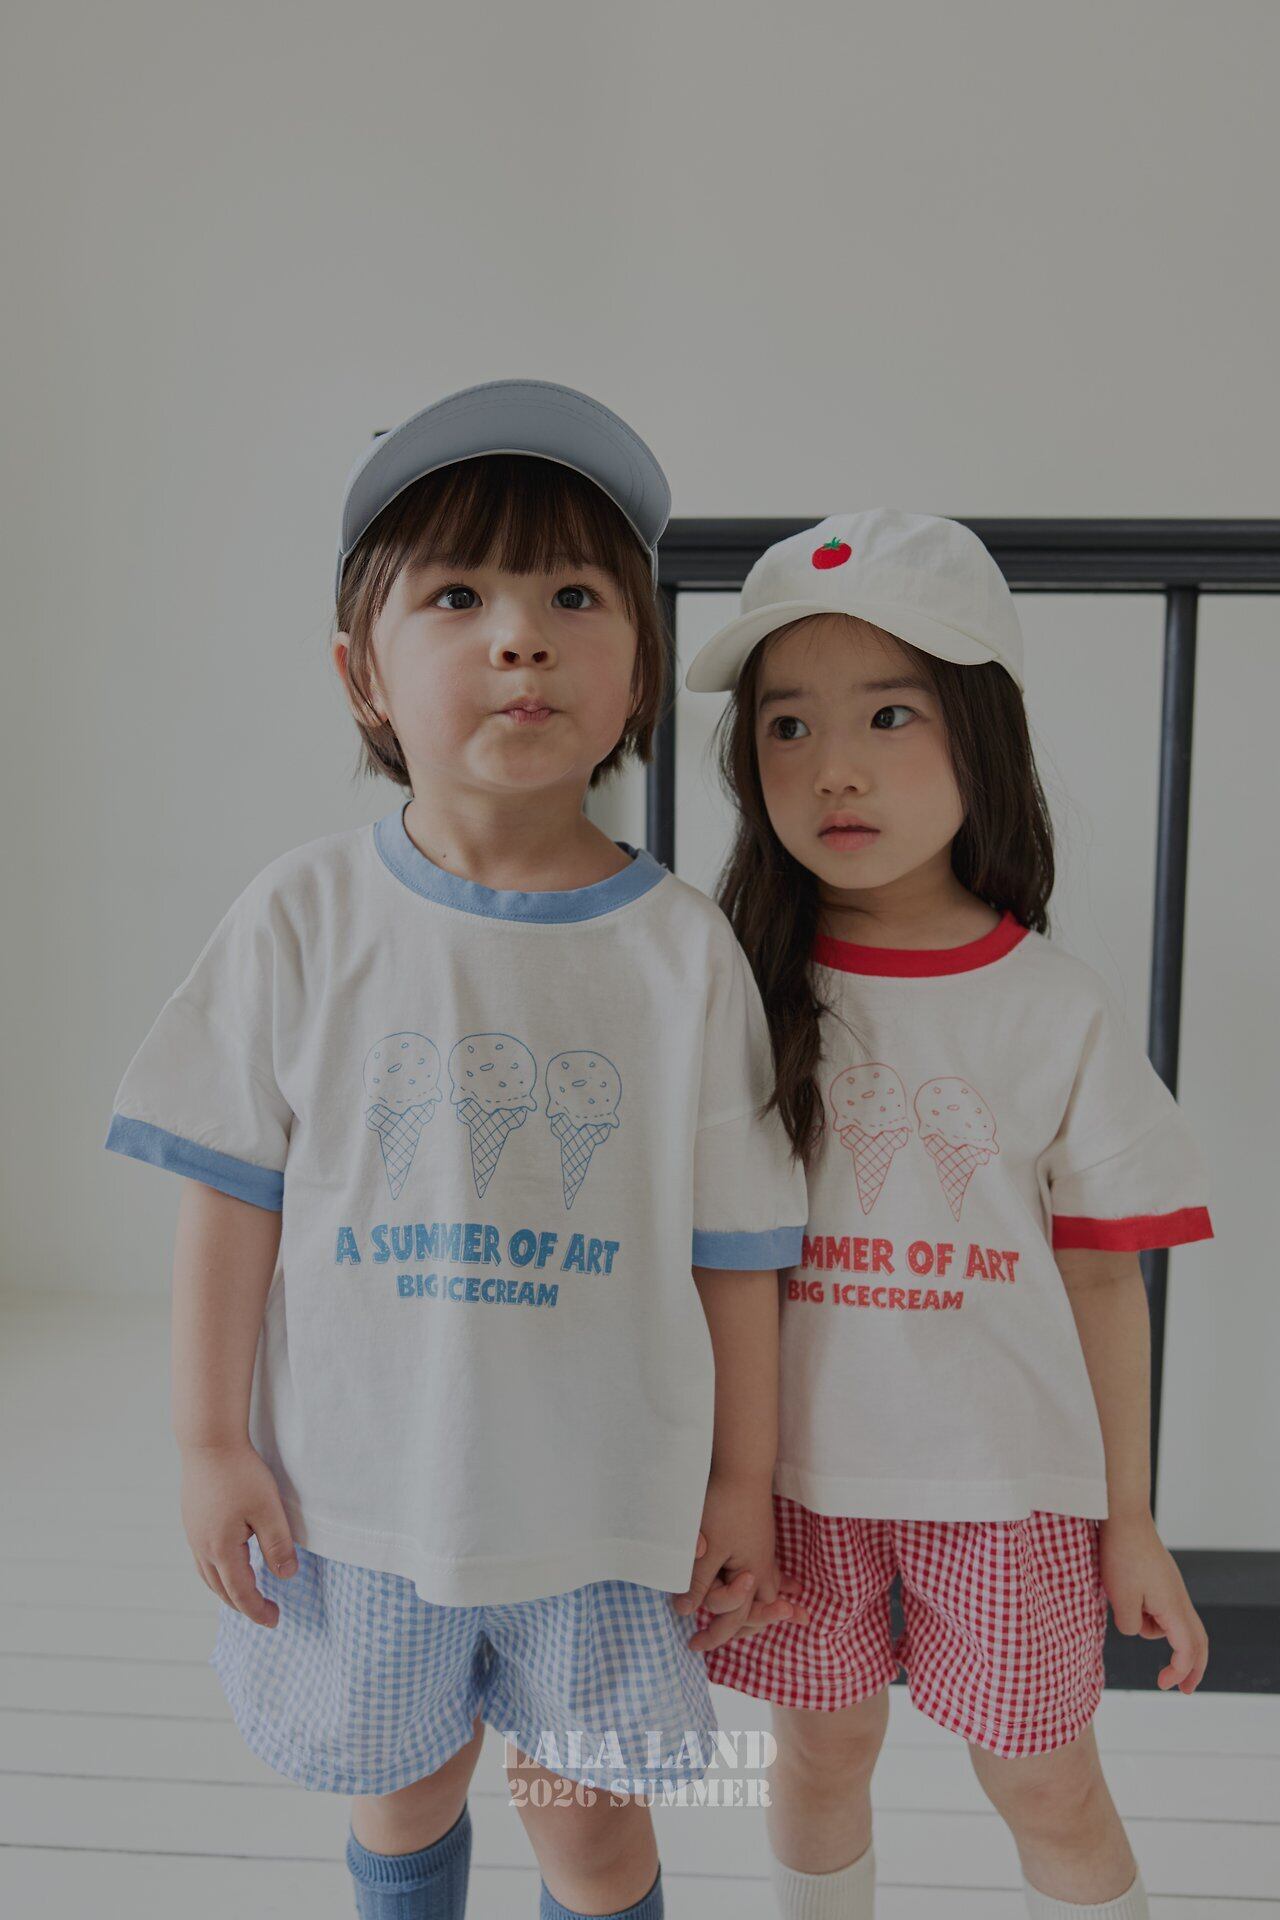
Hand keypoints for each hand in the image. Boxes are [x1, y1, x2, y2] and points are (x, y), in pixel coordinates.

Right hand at [179, 1439, 298, 1627]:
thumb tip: (286, 1577)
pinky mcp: (192, 1520)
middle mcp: (202, 1547)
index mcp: (221, 1549)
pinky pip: (203, 1558)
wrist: (208, 1442)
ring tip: (247, 1594)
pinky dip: (217, 1571)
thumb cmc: (240, 1473)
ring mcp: (193, 1534)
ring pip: (209, 1575)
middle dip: (244, 1605)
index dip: (258, 1610)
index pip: (241, 1592)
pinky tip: (228, 1563)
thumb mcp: (268, 1509)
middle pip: (221, 1589)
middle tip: (266, 1613)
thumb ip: (278, 1545)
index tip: (275, 1620)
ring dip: (228, 1590)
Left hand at [671, 1478, 805, 1651]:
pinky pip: (765, 1575)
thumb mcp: (708, 1548)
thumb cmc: (725, 1506)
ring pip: (761, 1595)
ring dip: (752, 1613)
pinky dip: (759, 1590)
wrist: (743, 1467)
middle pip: (754, 1612)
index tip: (691, 1644)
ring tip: (738, 1628)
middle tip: (705, 1643)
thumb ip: (699, 1582)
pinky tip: (767, 1593)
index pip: (735, 1617)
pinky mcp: (758, 1541)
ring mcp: (763, 1554)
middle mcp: (763, 1568)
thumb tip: (687, 1612)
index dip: (713, 1634)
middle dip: (736, 1630)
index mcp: (752, 1574)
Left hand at [1100, 1510, 1208, 1692]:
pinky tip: (1129, 1602)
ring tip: (1125, 1607)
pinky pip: (1165, 1609)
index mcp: (1173, 1608)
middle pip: (1198, 1642)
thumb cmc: (1121, 1555)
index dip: (1179, 1673)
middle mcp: (1179, 1599)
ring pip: (1178, 1624)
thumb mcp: (1120, 1599)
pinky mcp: (1162, 1580)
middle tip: (1183, 1689)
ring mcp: (1172, 1588)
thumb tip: (1136, 1629)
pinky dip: (1153, 1618)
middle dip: (1193, 1669)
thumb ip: (1131, 1625)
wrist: (1123, 1517)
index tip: (1161, 1685)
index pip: (1187, 1651)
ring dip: (1158, 1634)